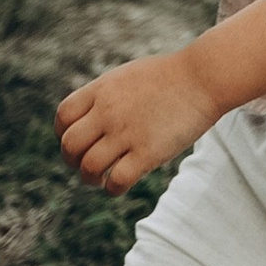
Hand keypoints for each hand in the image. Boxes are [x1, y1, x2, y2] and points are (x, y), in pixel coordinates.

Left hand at [55, 47, 222, 193]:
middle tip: (84, 165)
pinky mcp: (148, 153)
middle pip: (70, 145)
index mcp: (100, 90)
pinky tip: (118, 186)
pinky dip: (112, 188)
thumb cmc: (168, 77)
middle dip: (72, 161)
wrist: (202, 78)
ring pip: (89, 167)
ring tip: (100, 179)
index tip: (76, 142)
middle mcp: (108, 112)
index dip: (63, 134)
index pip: (63, 117)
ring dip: (90, 179)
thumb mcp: (126, 77)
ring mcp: (126, 133)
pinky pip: (117, 181)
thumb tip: (90, 116)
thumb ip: (105, 96)